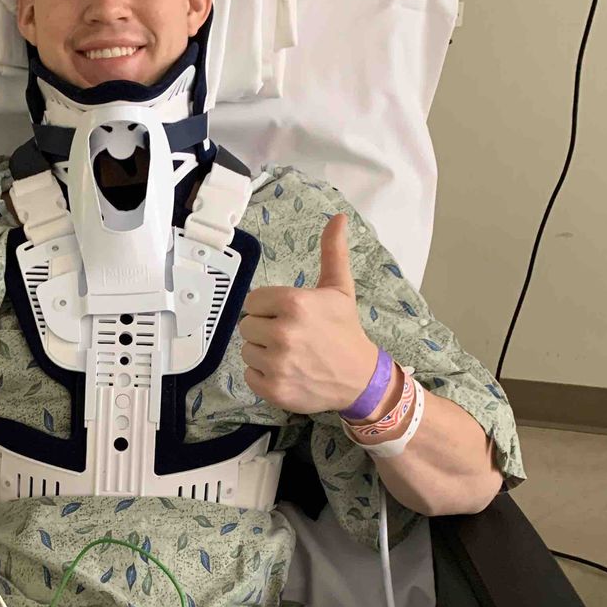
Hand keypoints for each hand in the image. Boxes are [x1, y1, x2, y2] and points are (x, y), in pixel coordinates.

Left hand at [239, 213, 377, 414]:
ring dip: (263, 352)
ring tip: (290, 353)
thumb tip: (338, 218)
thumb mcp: (339, 288)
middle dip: (265, 328)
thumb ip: (332, 252)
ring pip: (247, 350)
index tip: (287, 315)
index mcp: (294, 303)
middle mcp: (283, 332)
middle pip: (246, 325)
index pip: (253, 300)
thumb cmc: (345, 330)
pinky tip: (286, 370)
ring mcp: (277, 363)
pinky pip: (249, 374)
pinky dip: (263, 374)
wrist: (360, 378)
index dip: (268, 307)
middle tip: (291, 335)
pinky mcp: (273, 388)